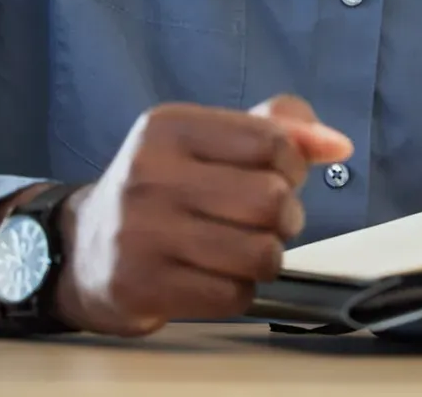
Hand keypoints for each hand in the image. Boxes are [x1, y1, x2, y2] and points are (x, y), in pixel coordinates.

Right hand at [53, 96, 351, 335]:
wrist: (84, 249)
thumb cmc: (165, 187)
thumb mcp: (208, 140)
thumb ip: (277, 128)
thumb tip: (337, 144)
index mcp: (170, 125)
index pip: (272, 141)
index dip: (294, 164)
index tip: (281, 175)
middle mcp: (151, 172)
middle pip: (271, 199)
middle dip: (287, 216)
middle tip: (271, 220)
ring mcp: (143, 231)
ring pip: (260, 253)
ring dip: (269, 257)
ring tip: (248, 248)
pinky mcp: (143, 285)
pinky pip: (234, 296)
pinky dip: (241, 291)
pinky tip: (217, 275)